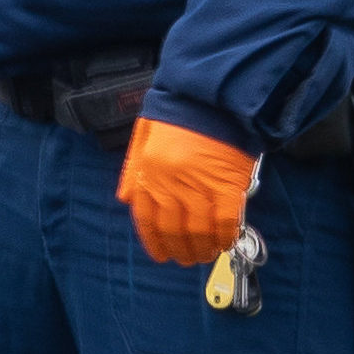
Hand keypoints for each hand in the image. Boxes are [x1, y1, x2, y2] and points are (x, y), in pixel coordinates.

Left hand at [116, 116, 258, 267]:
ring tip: (206, 254)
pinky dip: (226, 235)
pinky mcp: (228, 184)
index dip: (154, 242)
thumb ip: (133, 171)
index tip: (162, 255)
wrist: (211, 94)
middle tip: (187, 259)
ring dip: (204, 248)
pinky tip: (226, 241)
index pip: (147, 219)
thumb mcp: (143, 138)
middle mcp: (171, 184)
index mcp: (149, 173)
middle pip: (173, 229)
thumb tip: (126, 200)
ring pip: (200, 230)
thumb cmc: (177, 113)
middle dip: (180, 250)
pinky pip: (226, 220)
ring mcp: (200, 185)